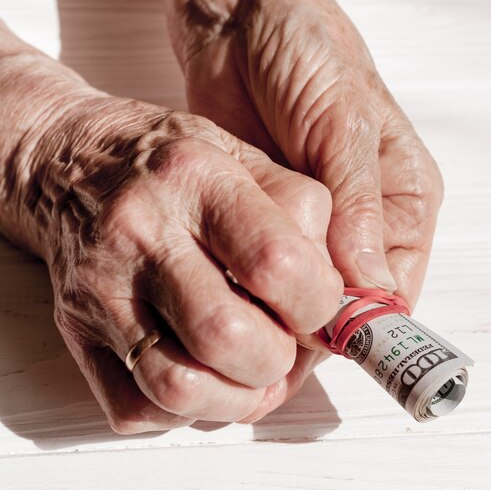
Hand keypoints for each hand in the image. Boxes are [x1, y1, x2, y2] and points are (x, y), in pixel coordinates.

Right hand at [26, 94, 341, 432]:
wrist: (71, 164)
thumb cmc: (166, 161)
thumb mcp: (242, 154)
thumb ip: (301, 209)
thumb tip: (344, 287)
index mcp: (196, 178)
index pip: (275, 262)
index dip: (317, 302)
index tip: (320, 305)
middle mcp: (142, 231)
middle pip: (227, 335)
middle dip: (279, 359)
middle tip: (284, 341)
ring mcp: (102, 285)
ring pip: (179, 386)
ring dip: (237, 398)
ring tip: (251, 370)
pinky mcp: (77, 328)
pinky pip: (133, 407)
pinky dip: (186, 412)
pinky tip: (203, 374)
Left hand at [169, 0, 443, 308]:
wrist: (242, 19)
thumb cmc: (308, 52)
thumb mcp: (342, 121)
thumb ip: (357, 203)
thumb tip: (370, 287)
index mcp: (403, 201)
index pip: (395, 288)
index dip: (363, 322)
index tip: (320, 337)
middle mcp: (362, 222)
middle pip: (347, 301)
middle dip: (311, 319)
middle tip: (267, 329)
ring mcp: (311, 223)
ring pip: (300, 292)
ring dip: (275, 304)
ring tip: (241, 307)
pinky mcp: (265, 216)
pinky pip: (261, 267)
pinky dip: (245, 283)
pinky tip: (223, 284)